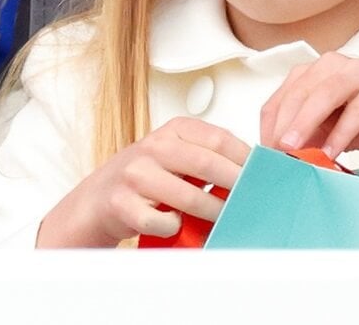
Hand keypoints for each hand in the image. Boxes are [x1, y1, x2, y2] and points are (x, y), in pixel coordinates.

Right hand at [36, 117, 250, 247]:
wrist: (97, 200)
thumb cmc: (143, 178)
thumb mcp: (174, 155)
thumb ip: (206, 157)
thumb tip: (251, 170)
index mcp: (171, 131)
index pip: (217, 137)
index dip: (244, 157)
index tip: (261, 173)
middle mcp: (152, 147)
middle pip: (206, 164)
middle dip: (235, 184)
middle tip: (251, 198)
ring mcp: (135, 175)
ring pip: (188, 197)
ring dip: (213, 212)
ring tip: (223, 218)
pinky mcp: (123, 204)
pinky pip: (163, 222)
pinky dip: (175, 227)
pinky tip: (175, 224)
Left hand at [260, 52, 358, 160]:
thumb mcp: (328, 131)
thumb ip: (306, 137)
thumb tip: (278, 159)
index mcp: (312, 72)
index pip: (280, 97)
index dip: (269, 126)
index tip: (263, 154)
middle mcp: (331, 65)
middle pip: (298, 93)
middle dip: (283, 125)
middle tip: (273, 153)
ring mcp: (358, 71)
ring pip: (324, 94)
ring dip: (305, 123)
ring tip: (293, 150)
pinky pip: (358, 108)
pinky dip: (341, 132)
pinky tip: (331, 152)